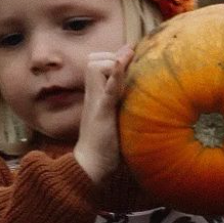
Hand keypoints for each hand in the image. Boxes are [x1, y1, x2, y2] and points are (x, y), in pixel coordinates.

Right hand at [73, 43, 134, 184]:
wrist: (91, 165)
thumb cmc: (104, 144)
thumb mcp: (113, 117)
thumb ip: (118, 103)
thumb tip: (131, 90)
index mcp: (96, 96)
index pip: (95, 62)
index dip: (110, 57)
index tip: (127, 60)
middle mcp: (93, 96)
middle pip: (92, 61)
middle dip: (109, 58)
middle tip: (123, 71)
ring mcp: (96, 103)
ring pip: (95, 69)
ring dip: (110, 66)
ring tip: (122, 75)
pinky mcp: (102, 114)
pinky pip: (106, 91)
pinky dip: (113, 78)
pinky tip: (118, 66)